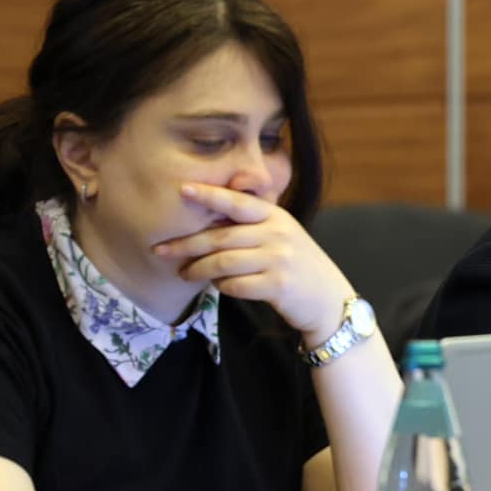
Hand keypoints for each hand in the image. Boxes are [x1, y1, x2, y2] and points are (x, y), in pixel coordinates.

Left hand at [154, 182, 354, 344]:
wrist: (329, 300)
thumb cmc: (297, 266)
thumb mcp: (282, 236)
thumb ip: (253, 226)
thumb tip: (206, 221)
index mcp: (276, 217)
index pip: (238, 202)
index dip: (210, 195)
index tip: (183, 189)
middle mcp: (278, 234)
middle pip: (221, 236)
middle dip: (186, 243)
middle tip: (161, 249)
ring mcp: (279, 259)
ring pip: (223, 262)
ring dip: (198, 269)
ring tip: (184, 274)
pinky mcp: (278, 286)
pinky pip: (235, 285)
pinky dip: (221, 287)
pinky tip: (217, 286)